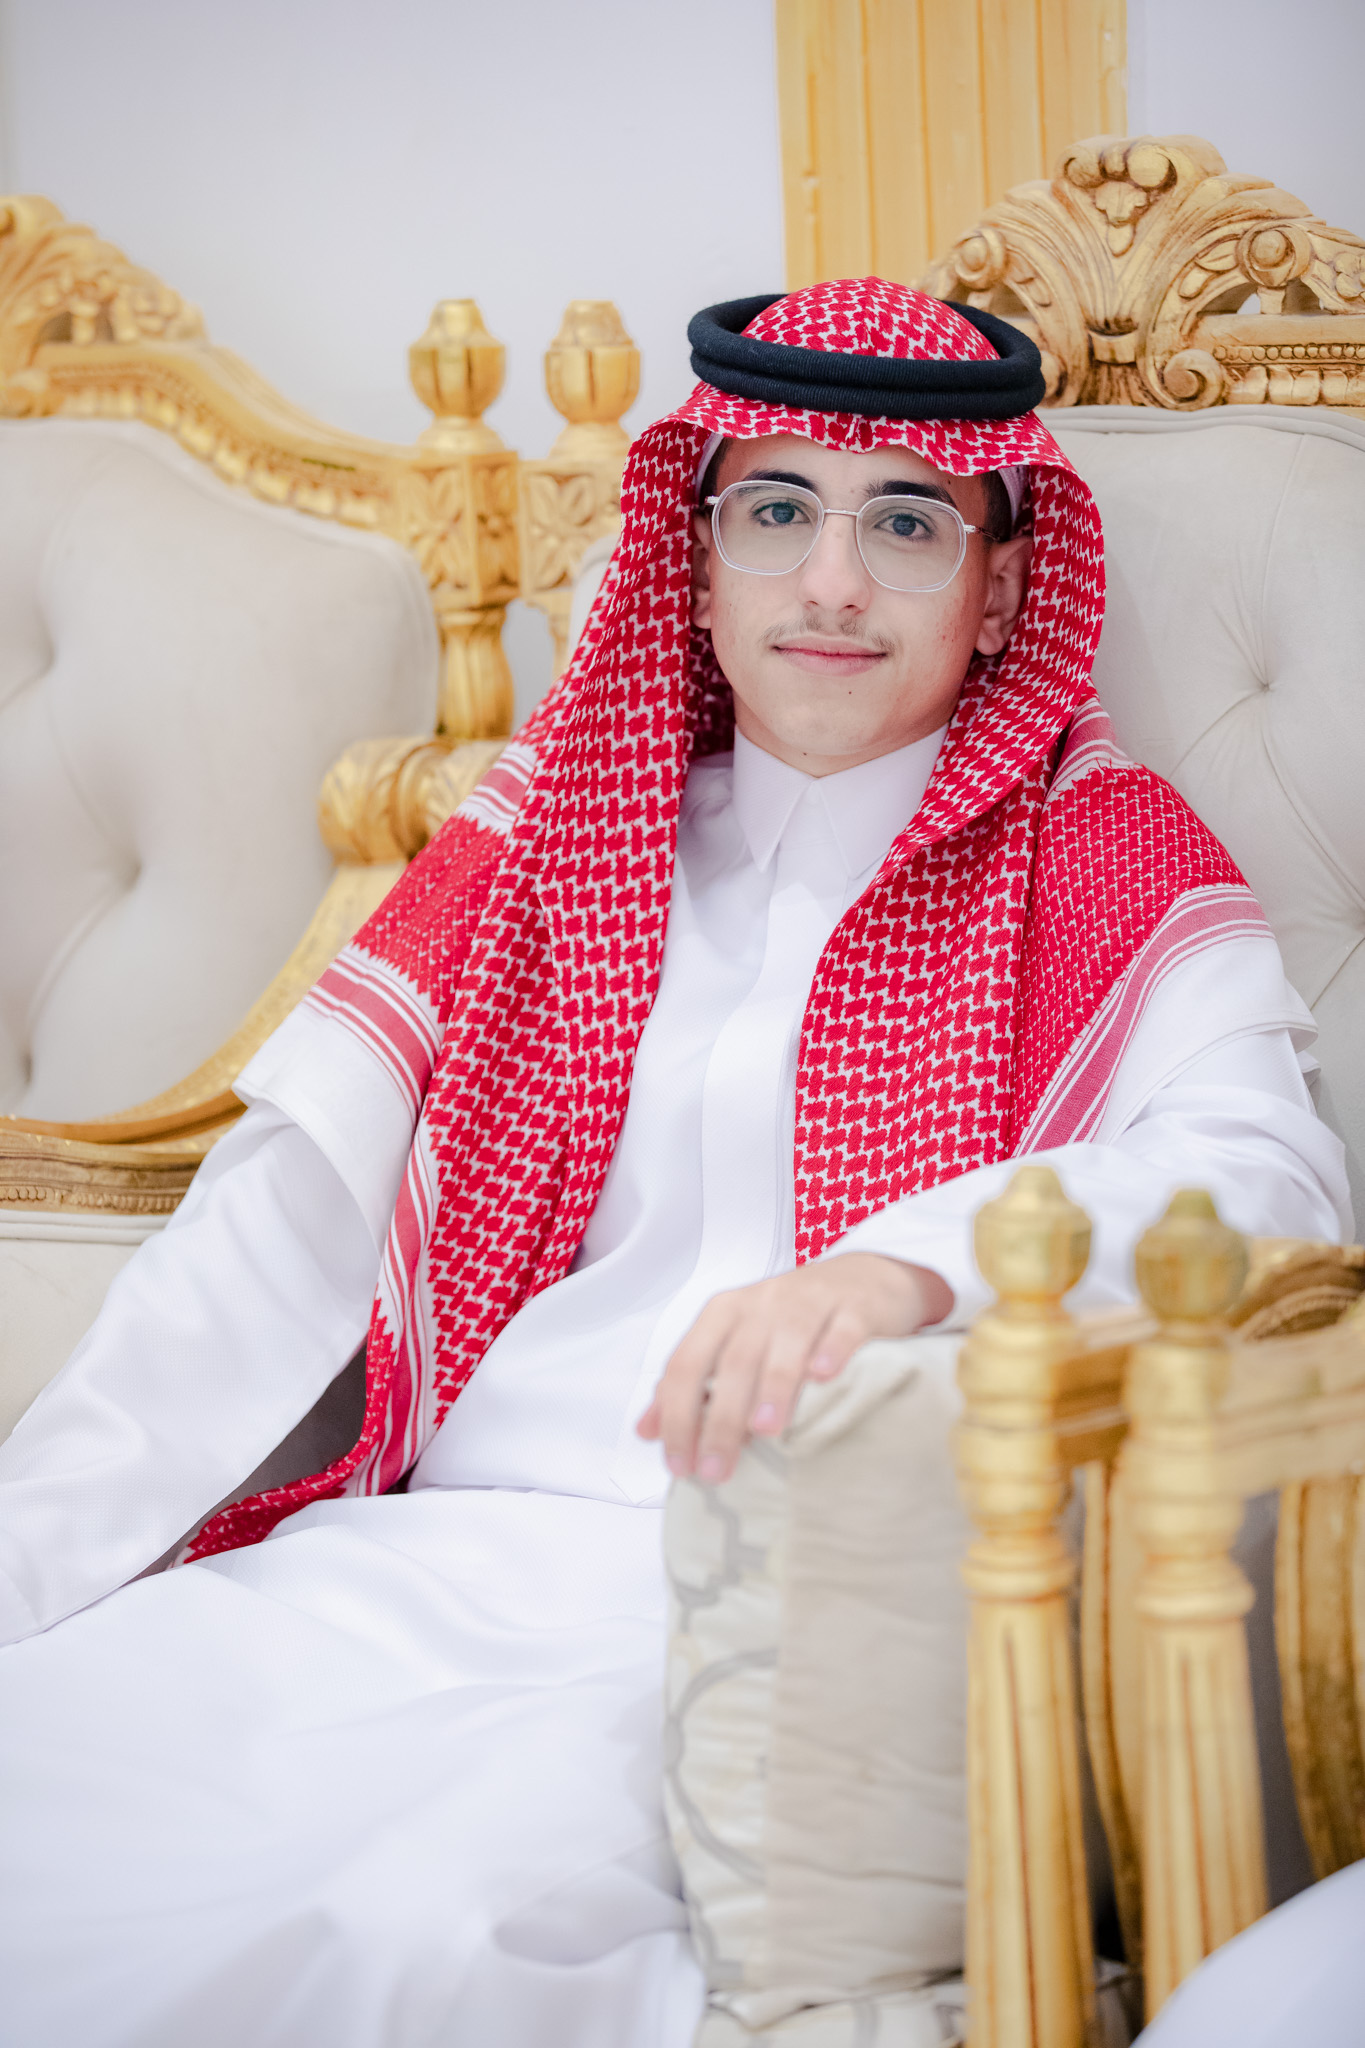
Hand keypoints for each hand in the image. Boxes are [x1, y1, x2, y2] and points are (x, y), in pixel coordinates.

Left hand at [635, 1253, 951, 1483]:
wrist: (864, 1279)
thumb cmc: (790, 1321)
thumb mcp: (734, 1343)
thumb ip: (691, 1385)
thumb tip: (646, 1431)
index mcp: (723, 1315)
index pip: (686, 1364)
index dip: (676, 1415)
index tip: (678, 1465)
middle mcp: (761, 1304)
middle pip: (733, 1362)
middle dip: (720, 1418)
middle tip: (717, 1470)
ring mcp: (809, 1303)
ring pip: (786, 1344)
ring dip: (773, 1386)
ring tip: (765, 1430)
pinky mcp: (854, 1308)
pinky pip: (842, 1329)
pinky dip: (832, 1351)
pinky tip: (824, 1377)